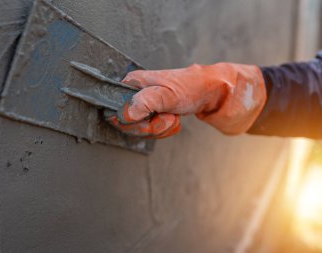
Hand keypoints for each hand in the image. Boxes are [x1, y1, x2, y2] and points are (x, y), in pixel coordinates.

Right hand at [105, 62, 265, 137]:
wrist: (223, 94)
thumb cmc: (197, 87)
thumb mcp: (169, 94)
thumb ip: (145, 102)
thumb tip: (124, 113)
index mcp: (135, 83)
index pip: (115, 108)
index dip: (130, 120)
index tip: (148, 118)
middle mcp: (138, 94)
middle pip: (127, 122)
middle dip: (149, 127)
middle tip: (167, 118)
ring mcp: (149, 106)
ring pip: (141, 130)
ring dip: (160, 129)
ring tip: (174, 117)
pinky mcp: (159, 115)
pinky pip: (154, 132)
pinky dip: (166, 131)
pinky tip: (176, 121)